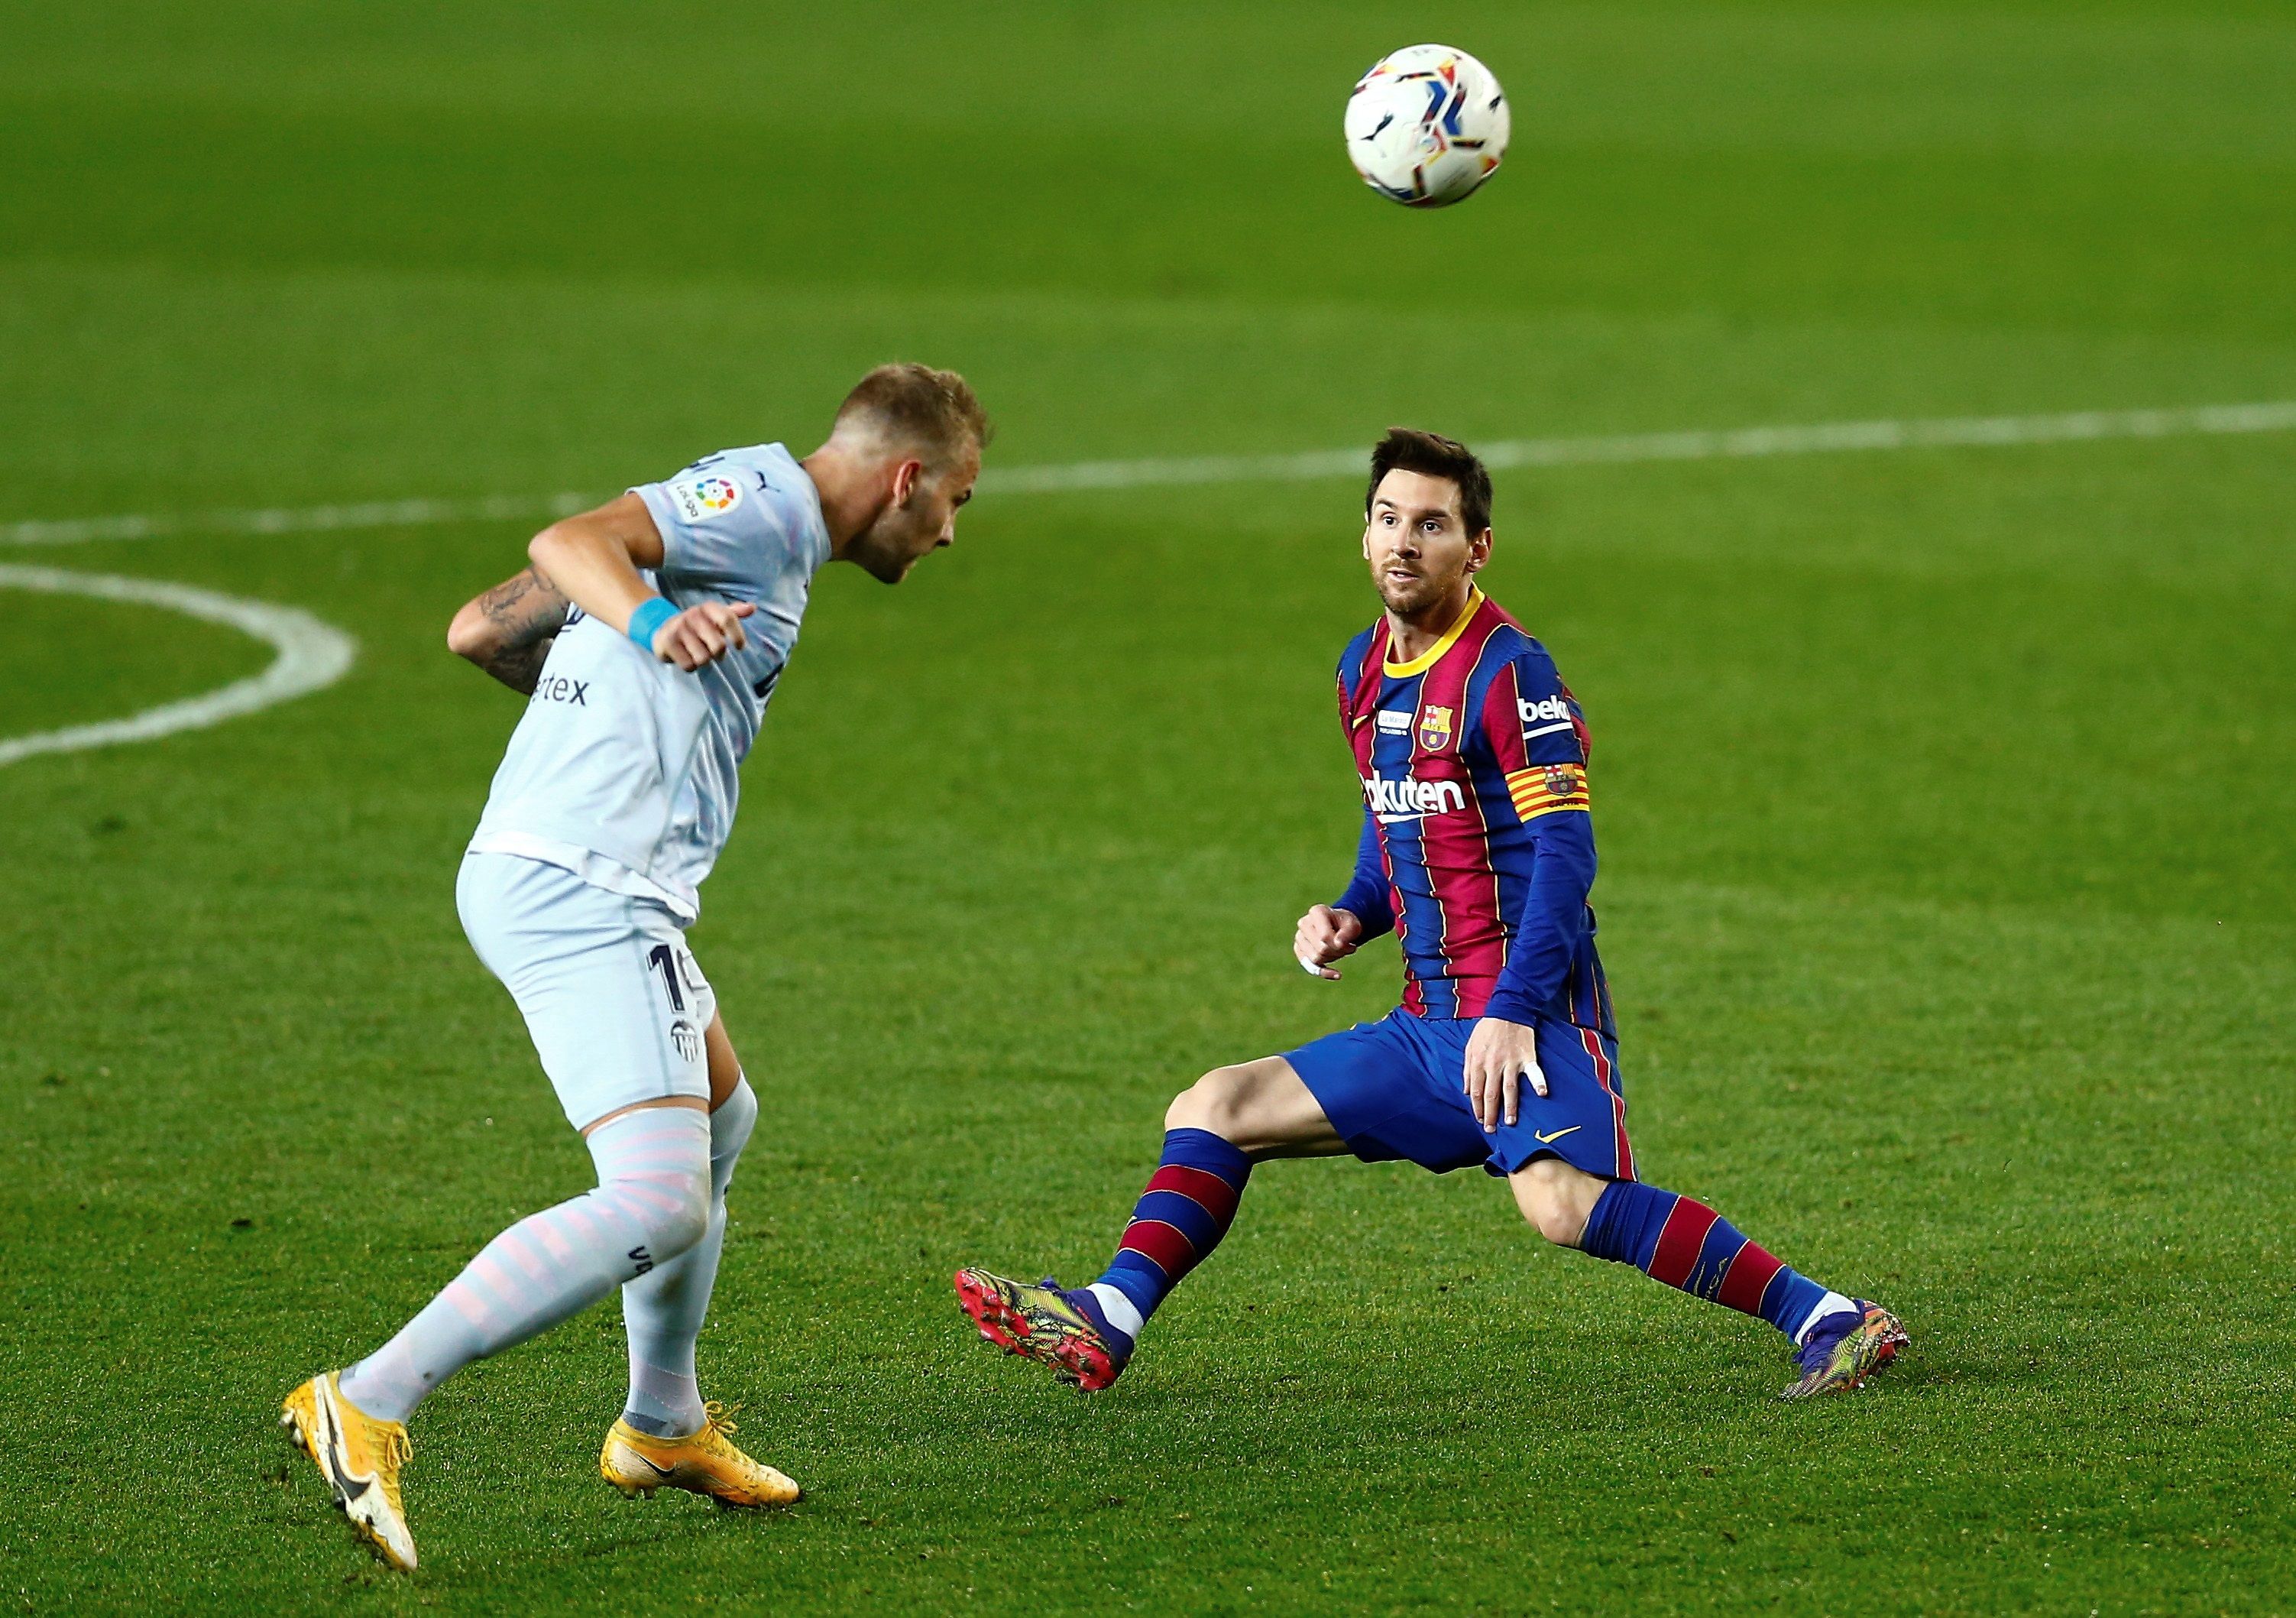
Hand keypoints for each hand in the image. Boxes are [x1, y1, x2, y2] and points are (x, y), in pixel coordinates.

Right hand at [650, 601, 755, 669]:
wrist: (664, 629)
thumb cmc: (697, 626)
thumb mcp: (715, 617)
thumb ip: (733, 613)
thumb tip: (752, 608)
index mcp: (708, 607)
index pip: (728, 619)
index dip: (737, 635)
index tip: (739, 647)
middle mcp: (693, 614)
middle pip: (718, 645)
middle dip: (718, 655)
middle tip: (714, 653)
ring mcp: (678, 628)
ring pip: (703, 658)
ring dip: (703, 661)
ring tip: (698, 655)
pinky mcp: (667, 642)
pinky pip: (689, 665)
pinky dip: (690, 667)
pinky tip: (687, 658)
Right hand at [1294, 905, 1364, 979]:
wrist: (1340, 926)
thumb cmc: (1346, 924)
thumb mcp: (1353, 925)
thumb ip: (1347, 933)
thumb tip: (1338, 944)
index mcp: (1317, 912)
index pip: (1325, 937)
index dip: (1340, 945)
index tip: (1352, 945)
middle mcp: (1304, 923)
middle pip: (1321, 949)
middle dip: (1338, 952)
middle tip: (1349, 948)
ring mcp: (1299, 937)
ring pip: (1315, 959)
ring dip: (1332, 959)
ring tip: (1341, 951)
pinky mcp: (1299, 950)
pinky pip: (1310, 966)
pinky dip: (1324, 972)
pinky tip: (1337, 975)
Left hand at [1463, 1016, 1545, 1132]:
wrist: (1507, 1010)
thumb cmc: (1487, 1029)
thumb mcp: (1470, 1046)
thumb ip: (1467, 1069)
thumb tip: (1466, 1090)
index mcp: (1478, 1063)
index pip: (1476, 1092)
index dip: (1477, 1108)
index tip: (1480, 1119)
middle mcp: (1493, 1065)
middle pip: (1491, 1095)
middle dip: (1490, 1114)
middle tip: (1491, 1129)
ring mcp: (1511, 1062)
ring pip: (1509, 1089)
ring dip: (1510, 1107)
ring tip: (1510, 1122)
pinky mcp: (1527, 1057)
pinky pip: (1534, 1072)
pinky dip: (1539, 1082)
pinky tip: (1542, 1094)